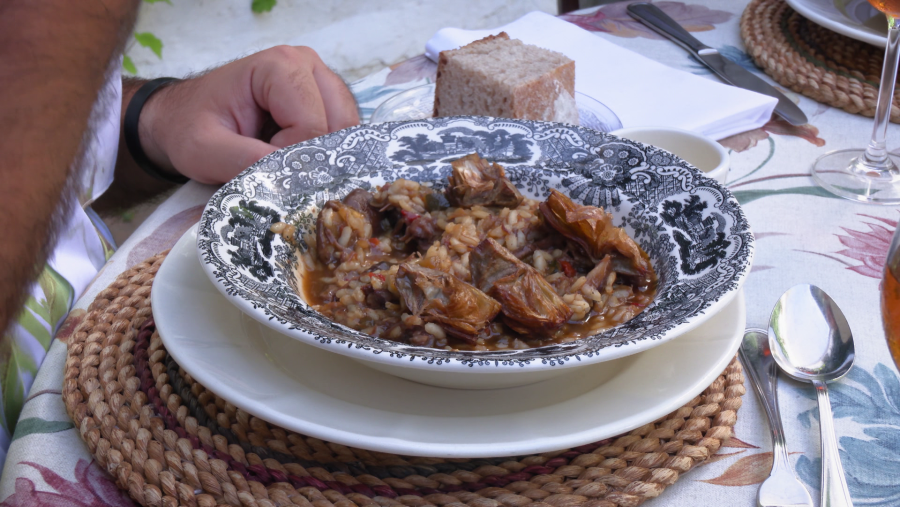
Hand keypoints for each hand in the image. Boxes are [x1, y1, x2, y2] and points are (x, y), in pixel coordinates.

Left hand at [139, 45, 359, 183]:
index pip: (312, 125)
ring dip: (322, 157)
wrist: (182, 118)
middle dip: (314, 158)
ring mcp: (321, 81)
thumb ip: (246, 162)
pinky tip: (297, 157)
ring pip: (347, 132)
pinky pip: (344, 134)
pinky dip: (326, 154)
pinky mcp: (326, 100)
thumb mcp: (204, 151)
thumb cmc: (190, 128)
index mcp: (280, 66)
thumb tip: (292, 180)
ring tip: (285, 162)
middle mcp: (308, 65)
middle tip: (277, 169)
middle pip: (338, 126)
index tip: (259, 164)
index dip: (292, 157)